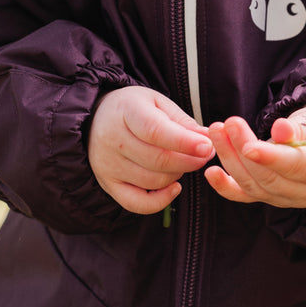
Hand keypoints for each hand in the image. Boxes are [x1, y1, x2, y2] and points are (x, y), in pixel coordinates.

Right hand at [88, 87, 212, 214]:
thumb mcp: (158, 103)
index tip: (208, 147)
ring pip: (152, 181)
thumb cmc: (135, 109)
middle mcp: (112, 139)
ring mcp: (108, 165)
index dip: (184, 142)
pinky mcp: (108, 184)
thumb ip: (183, 122)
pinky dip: (160, 201)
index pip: (155, 131)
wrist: (97, 119)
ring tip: (186, 162)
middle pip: (157, 160)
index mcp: (126, 111)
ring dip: (178, 175)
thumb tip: (208, 140)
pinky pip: (136, 203)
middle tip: (206, 155)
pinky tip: (175, 187)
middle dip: (189, 161)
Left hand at [204, 114, 305, 208]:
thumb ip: (298, 129)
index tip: (248, 146)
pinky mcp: (266, 197)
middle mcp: (303, 193)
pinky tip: (210, 172)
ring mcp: (283, 198)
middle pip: (268, 177)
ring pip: (252, 184)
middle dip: (242, 149)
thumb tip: (280, 129)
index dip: (270, 157)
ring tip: (216, 131)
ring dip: (229, 158)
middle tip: (227, 124)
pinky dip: (225, 186)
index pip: (293, 167)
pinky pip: (244, 196)